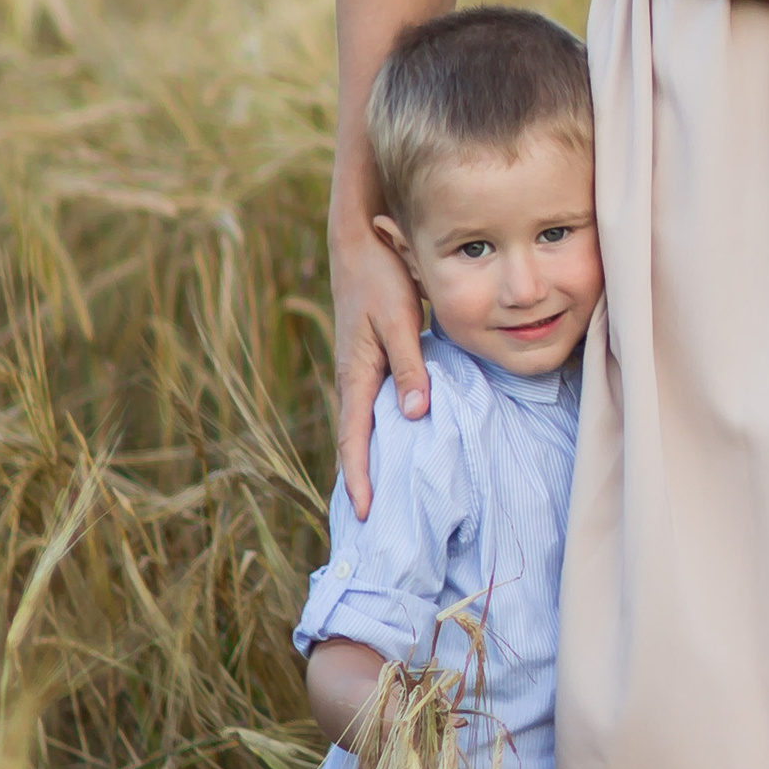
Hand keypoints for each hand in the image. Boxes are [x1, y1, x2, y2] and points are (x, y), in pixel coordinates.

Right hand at [331, 218, 429, 519]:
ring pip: (363, 426)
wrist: (359, 244)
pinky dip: (379, 432)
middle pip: (355, 442)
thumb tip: (416, 415)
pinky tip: (398, 442)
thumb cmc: (380, 278)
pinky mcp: (370, 360)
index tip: (367, 514)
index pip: (354, 440)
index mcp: (355, 376)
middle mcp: (352, 379)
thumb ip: (408, 366)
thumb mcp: (398, 320)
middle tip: (373, 524)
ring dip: (370, 460)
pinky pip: (373, 407)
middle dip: (361, 482)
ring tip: (384, 496)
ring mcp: (359, 371)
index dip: (360, 479)